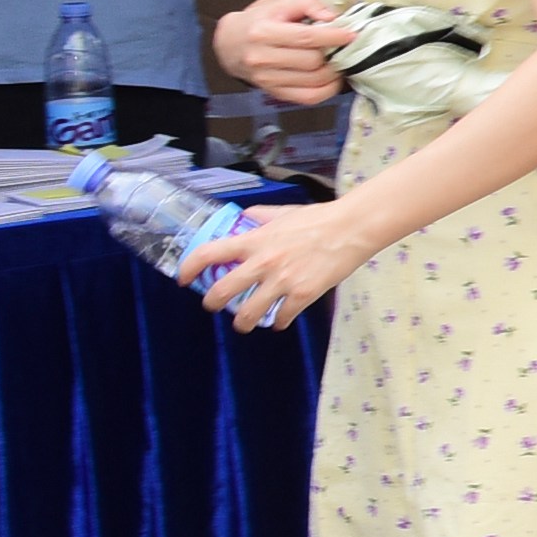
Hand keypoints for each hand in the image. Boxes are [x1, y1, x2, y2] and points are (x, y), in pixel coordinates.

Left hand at [182, 197, 375, 330]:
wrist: (352, 228)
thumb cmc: (320, 218)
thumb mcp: (284, 212)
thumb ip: (261, 216)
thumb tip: (246, 217)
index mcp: (254, 241)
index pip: (208, 254)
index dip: (189, 268)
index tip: (184, 279)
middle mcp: (262, 263)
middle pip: (222, 291)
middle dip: (212, 304)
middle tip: (213, 306)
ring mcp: (282, 281)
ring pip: (248, 313)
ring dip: (242, 322)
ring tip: (244, 324)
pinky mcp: (303, 294)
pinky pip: (282, 317)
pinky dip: (279, 322)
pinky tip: (280, 321)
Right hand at [218, 0, 347, 106]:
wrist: (231, 44)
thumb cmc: (261, 21)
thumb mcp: (281, 4)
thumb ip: (309, 4)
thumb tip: (334, 16)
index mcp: (263, 32)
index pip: (305, 37)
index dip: (333, 36)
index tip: (351, 34)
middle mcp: (262, 58)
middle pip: (312, 61)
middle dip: (334, 53)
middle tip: (344, 46)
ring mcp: (267, 79)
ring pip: (314, 80)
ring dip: (334, 71)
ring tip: (339, 59)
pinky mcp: (274, 93)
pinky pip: (309, 97)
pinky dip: (328, 90)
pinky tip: (333, 77)